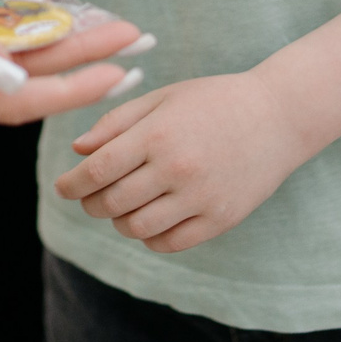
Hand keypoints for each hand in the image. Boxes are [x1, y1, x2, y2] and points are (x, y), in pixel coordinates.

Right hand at [0, 0, 134, 121]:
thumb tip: (12, 76)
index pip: (13, 98)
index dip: (70, 87)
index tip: (120, 69)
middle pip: (14, 85)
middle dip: (77, 68)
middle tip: (133, 45)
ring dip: (48, 56)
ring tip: (100, 36)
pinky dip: (7, 46)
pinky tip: (33, 32)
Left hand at [55, 68, 316, 252]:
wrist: (278, 116)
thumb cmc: (214, 100)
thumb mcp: (163, 98)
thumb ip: (117, 123)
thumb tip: (78, 151)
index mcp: (157, 135)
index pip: (97, 171)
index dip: (72, 184)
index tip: (62, 187)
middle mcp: (177, 170)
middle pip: (112, 203)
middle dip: (91, 203)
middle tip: (89, 196)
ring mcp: (201, 198)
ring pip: (137, 228)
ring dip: (119, 221)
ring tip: (121, 206)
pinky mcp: (220, 220)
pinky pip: (170, 243)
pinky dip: (150, 237)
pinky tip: (149, 218)